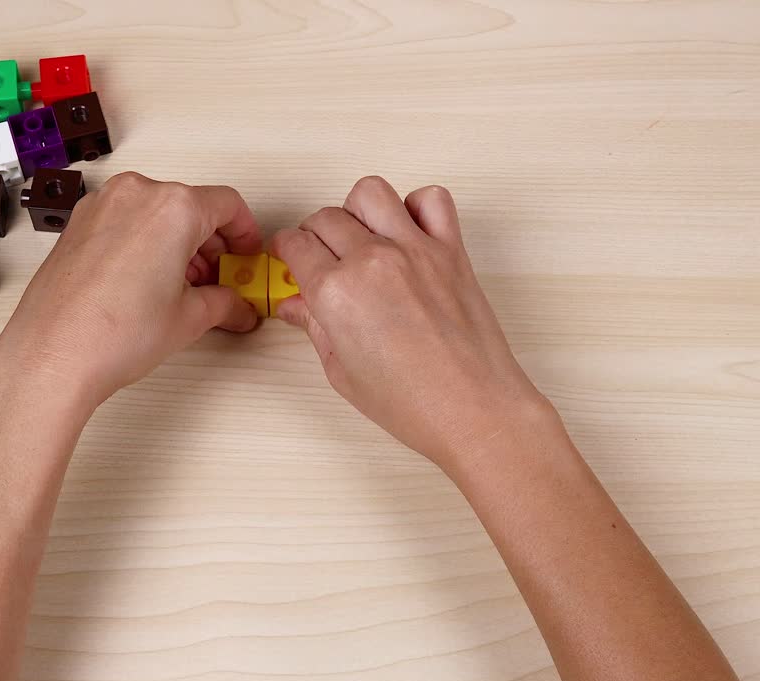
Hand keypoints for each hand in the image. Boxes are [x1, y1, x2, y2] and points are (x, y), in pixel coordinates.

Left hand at [0, 172, 261, 413]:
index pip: (227, 205)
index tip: (246, 254)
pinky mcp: (78, 224)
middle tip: (220, 278)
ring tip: (183, 287)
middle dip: (212, 243)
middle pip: (192, 205)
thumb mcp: (188, 318)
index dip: (246, 232)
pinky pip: (126, 221)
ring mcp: (101, 206)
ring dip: (178, 242)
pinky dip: (146, 241)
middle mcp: (135, 195)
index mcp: (172, 207)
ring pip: (157, 211)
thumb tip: (235, 306)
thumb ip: (223, 304)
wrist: (53, 355)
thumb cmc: (111, 334)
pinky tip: (148, 282)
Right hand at [273, 176, 543, 468]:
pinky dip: (416, 206)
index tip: (290, 258)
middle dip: (315, 235)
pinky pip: (431, 199)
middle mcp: (372, 260)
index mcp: (336, 292)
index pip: (295, 244)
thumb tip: (298, 306)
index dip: (286, 252)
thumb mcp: (342, 371)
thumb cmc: (412, 403)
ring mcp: (414, 249)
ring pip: (371, 192)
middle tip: (322, 259)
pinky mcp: (451, 249)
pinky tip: (408, 234)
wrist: (473, 409)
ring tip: (362, 238)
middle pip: (326, 217)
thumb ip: (315, 327)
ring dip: (358, 210)